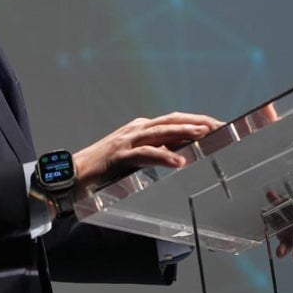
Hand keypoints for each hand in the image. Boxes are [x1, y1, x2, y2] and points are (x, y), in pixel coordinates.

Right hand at [73, 112, 221, 188]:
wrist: (73, 173)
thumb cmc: (105, 168)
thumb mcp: (136, 157)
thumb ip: (156, 152)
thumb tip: (181, 154)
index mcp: (142, 128)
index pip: (174, 120)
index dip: (197, 120)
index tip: (219, 125)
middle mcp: (136, 129)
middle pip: (172, 120)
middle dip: (197, 121)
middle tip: (220, 125)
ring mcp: (127, 140)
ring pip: (161, 132)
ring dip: (183, 131)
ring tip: (204, 133)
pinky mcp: (120, 156)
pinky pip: (146, 154)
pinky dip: (164, 157)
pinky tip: (178, 162)